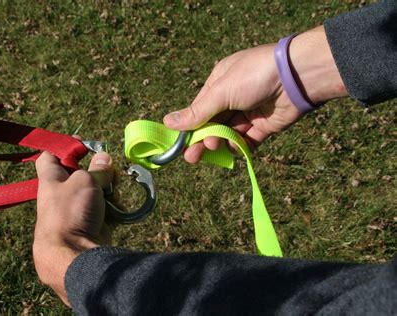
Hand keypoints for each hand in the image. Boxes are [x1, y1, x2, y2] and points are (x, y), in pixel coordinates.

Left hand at [33, 150, 114, 305]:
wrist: (74, 253)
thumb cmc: (71, 211)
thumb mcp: (85, 181)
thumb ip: (97, 168)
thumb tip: (104, 158)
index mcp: (52, 178)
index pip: (51, 156)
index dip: (65, 147)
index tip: (83, 144)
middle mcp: (63, 192)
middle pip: (82, 172)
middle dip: (99, 170)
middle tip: (107, 171)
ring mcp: (78, 208)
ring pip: (98, 189)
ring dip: (109, 189)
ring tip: (112, 194)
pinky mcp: (93, 221)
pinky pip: (106, 206)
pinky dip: (113, 206)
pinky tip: (116, 209)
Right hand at [164, 26, 346, 162]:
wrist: (297, 77)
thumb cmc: (253, 76)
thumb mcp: (220, 93)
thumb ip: (197, 112)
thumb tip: (168, 122)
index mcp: (219, 83)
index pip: (199, 109)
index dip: (189, 127)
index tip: (179, 144)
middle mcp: (232, 97)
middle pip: (212, 124)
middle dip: (202, 140)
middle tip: (192, 157)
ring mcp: (249, 112)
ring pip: (227, 133)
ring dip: (219, 143)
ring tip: (214, 148)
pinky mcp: (264, 126)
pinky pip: (246, 140)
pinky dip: (239, 146)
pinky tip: (233, 149)